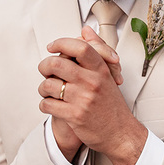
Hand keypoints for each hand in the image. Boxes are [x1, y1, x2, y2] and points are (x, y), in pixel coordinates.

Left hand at [37, 29, 140, 164]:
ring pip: (48, 85)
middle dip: (44, 66)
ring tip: (48, 91)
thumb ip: (97, 50)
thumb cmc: (112, 104)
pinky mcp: (74, 116)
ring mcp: (82, 99)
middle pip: (57, 64)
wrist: (120, 133)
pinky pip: (47, 104)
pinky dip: (45, 104)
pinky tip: (51, 104)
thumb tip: (86, 30)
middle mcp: (92, 82)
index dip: (61, 43)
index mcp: (101, 70)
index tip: (52, 46)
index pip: (80, 47)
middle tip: (45, 70)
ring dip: (43, 88)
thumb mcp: (108, 74)